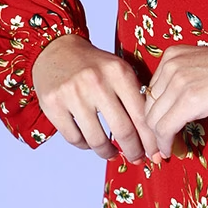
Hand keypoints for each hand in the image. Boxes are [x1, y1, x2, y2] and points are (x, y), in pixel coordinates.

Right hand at [31, 33, 158, 163]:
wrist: (56, 49)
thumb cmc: (93, 64)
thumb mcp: (119, 70)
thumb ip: (135, 95)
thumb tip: (152, 133)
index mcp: (119, 72)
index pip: (141, 115)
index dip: (150, 139)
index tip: (154, 152)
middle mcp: (97, 82)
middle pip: (123, 131)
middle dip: (134, 151)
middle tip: (137, 158)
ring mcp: (73, 94)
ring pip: (97, 140)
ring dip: (108, 153)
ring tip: (112, 153)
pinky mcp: (53, 104)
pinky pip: (74, 138)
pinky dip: (85, 146)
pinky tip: (90, 142)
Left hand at [144, 44, 207, 159]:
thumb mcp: (199, 67)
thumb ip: (180, 80)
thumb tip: (170, 109)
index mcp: (171, 56)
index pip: (151, 91)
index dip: (154, 114)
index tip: (160, 129)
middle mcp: (170, 66)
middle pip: (149, 106)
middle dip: (152, 129)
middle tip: (160, 146)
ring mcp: (178, 82)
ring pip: (154, 119)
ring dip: (159, 140)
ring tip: (169, 150)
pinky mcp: (188, 100)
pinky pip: (165, 128)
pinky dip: (165, 143)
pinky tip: (172, 151)